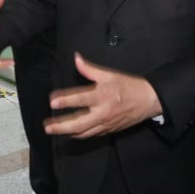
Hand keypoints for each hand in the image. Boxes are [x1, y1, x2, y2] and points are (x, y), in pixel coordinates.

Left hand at [45, 53, 161, 138]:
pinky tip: (71, 133)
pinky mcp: (109, 130)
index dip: (65, 100)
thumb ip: (90, 69)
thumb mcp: (109, 74)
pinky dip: (79, 135)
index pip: (80, 99)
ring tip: (53, 131)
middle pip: (78, 123)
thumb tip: (76, 58)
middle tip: (47, 126)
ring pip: (83, 132)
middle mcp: (102, 112)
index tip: (52, 101)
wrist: (148, 100)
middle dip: (61, 126)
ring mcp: (105, 123)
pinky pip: (91, 135)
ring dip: (67, 132)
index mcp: (102, 96)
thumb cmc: (128, 85)